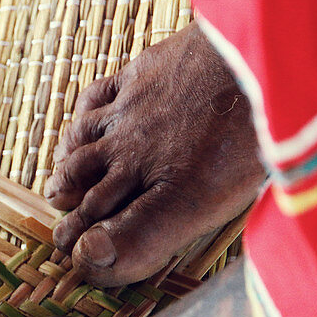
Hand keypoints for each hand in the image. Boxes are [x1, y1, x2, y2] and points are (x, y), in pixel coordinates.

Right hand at [45, 23, 265, 285]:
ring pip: (82, 141)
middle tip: (62, 233)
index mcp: (142, 185)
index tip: (73, 257)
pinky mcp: (143, 72)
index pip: (102, 224)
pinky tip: (84, 121)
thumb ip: (143, 237)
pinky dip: (83, 113)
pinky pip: (97, 94)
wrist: (255, 57)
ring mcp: (131, 109)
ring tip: (61, 183)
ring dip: (69, 165)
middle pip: (86, 185)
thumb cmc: (242, 137)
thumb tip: (88, 258)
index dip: (85, 246)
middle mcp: (128, 149)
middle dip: (73, 214)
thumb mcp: (198, 204)